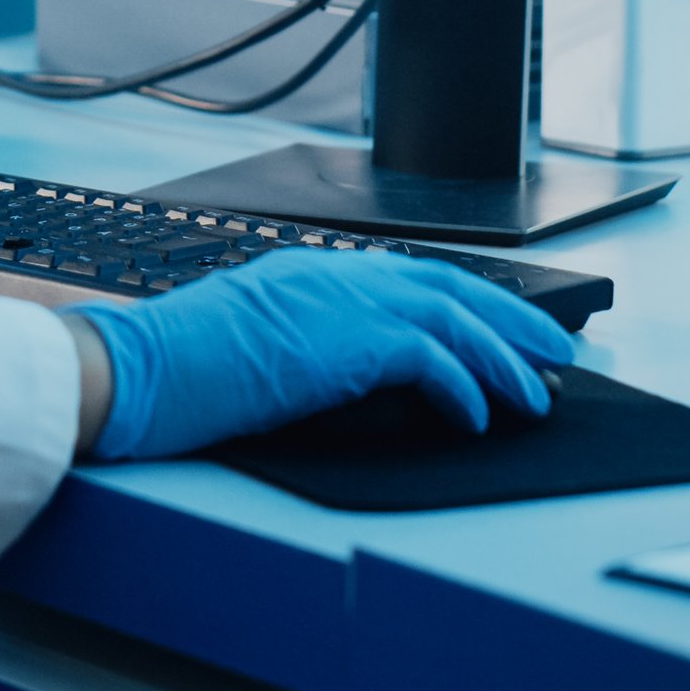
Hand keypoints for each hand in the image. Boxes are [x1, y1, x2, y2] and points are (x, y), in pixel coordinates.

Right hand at [69, 248, 575, 459]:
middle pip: (448, 287)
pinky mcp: (345, 341)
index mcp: (309, 272)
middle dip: (510, 321)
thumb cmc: (173, 371)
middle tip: (556, 353)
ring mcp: (339, 300)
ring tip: (537, 394)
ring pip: (453, 319)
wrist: (134, 371)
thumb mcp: (251, 346)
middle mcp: (332, 274)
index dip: (467, 305)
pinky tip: (477, 418)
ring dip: (504, 358)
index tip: (503, 331)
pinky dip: (464, 388)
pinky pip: (430, 360)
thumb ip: (306, 343)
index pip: (409, 277)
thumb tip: (354, 371)